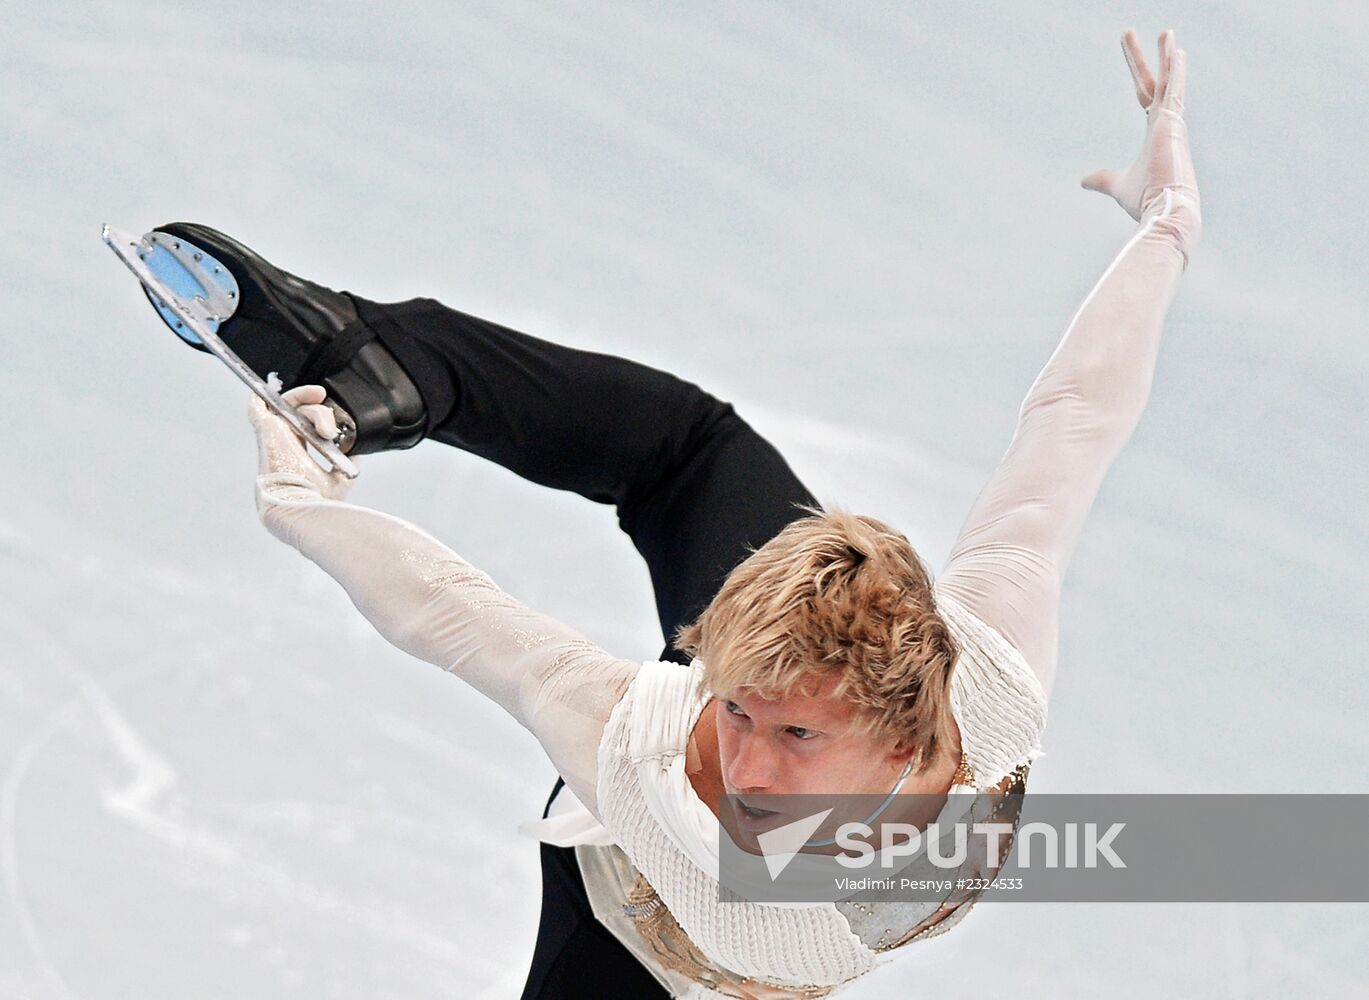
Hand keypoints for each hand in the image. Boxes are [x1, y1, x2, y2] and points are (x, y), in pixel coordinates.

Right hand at [248, 384, 355, 500]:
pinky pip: (257, 408)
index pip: (307, 426)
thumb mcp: (340, 479)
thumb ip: (345, 462)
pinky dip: (261, 396)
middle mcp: (285, 443)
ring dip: (315, 410)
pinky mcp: (267, 429)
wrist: (299, 504)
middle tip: (330, 430)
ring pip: (293, 406)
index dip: (319, 416)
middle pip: (303, 413)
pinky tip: (266, 391)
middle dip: (321, 412)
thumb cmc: (316, 499)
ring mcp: (275, 436)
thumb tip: (353, 451)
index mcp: (298, 454)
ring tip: (326, 432)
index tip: (336, 420)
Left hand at [1081, 29, 1200, 248]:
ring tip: (1164, 32)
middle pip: (1152, 82)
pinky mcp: (1173, 124)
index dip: (1140, 75)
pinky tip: (1176, 51)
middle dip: (1141, 59)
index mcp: (1156, 132)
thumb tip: (1084, 180)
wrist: (1165, 211)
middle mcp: (1167, 123)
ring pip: (1167, 81)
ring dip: (1166, 56)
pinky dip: (1176, 70)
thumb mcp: (1117, 185)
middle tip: (1130, 34)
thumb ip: (1103, 179)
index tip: (1136, 58)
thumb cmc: (1146, 200)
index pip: (1146, 95)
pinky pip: (1174, 90)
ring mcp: (1172, 122)